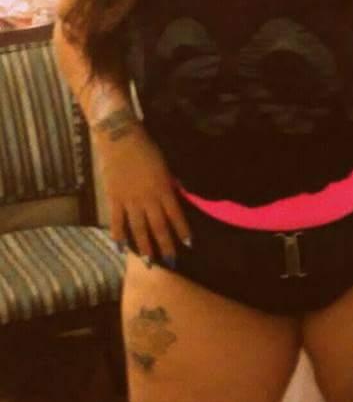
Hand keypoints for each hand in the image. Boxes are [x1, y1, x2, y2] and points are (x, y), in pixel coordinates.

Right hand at [95, 123, 191, 262]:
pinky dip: (119, 236)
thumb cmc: (146, 148)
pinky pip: (117, 221)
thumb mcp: (165, 166)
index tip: (188, 245)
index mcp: (163, 189)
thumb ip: (170, 184)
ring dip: (145, 247)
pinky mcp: (114, 199)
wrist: (120, 138)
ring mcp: (130, 200)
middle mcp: (148, 199)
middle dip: (165, 246)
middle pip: (158, 227)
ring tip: (149, 262)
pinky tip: (121, 249)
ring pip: (139, 229)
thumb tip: (178, 196)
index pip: (176, 215)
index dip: (182, 231)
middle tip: (171, 263)